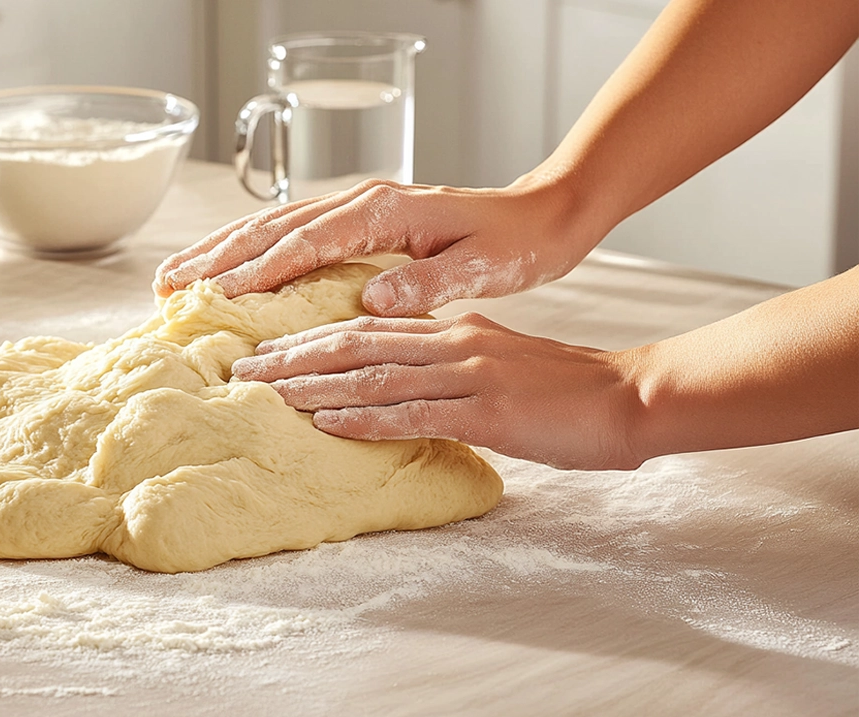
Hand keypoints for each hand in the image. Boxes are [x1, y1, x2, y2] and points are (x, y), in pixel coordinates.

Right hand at [154, 177, 596, 316]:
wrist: (542, 216)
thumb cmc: (515, 242)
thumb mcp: (482, 266)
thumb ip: (427, 281)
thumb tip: (373, 299)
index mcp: (385, 210)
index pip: (306, 241)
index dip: (257, 269)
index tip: (214, 295)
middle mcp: (362, 201)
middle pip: (273, 226)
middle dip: (217, 256)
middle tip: (168, 287)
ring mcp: (358, 207)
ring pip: (274, 226)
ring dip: (223, 251)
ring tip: (179, 277)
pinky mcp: (360, 221)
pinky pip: (293, 234)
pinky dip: (254, 251)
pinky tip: (230, 269)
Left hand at [230, 314, 645, 469]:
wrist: (628, 397)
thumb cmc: (569, 386)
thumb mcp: (502, 353)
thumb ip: (455, 352)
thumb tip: (417, 358)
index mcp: (454, 329)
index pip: (368, 328)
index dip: (312, 338)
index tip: (268, 350)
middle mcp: (453, 343)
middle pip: (356, 344)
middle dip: (295, 356)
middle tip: (244, 368)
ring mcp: (468, 376)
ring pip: (374, 376)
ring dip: (315, 386)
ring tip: (267, 393)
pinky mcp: (487, 412)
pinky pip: (414, 414)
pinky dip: (366, 419)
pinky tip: (328, 424)